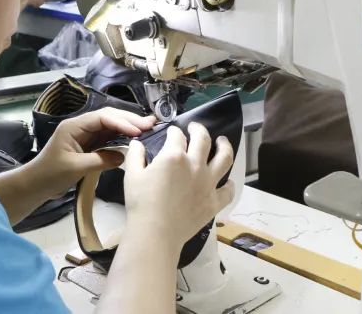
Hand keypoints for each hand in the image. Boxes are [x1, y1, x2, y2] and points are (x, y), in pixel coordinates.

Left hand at [27, 108, 154, 197]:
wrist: (36, 185)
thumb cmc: (51, 174)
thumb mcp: (75, 167)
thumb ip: (100, 160)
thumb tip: (122, 156)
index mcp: (74, 126)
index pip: (102, 118)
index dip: (122, 122)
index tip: (139, 131)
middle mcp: (81, 126)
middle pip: (108, 117)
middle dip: (129, 120)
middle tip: (152, 124)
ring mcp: (85, 135)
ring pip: (110, 126)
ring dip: (128, 127)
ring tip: (149, 127)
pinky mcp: (89, 145)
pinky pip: (108, 137)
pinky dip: (122, 137)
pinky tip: (135, 138)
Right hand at [122, 123, 234, 249]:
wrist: (156, 233)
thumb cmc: (141, 203)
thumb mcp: (132, 175)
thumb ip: (135, 155)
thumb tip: (137, 143)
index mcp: (174, 156)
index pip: (177, 135)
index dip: (173, 131)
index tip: (171, 133)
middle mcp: (195, 165)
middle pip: (203, 139)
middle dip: (199, 129)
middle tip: (195, 128)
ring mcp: (208, 183)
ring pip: (225, 158)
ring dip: (225, 146)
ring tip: (222, 142)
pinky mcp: (214, 201)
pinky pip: (228, 190)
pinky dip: (229, 184)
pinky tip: (226, 181)